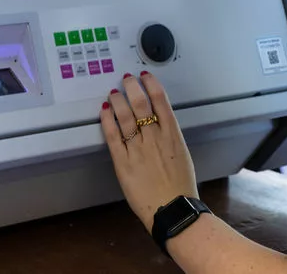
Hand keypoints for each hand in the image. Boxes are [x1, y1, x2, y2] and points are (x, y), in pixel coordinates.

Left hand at [100, 71, 197, 232]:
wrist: (172, 209)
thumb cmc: (180, 186)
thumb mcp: (182, 154)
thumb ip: (170, 137)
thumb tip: (160, 124)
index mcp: (172, 135)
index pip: (161, 101)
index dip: (151, 84)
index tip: (145, 76)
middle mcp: (154, 137)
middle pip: (141, 103)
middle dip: (132, 87)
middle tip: (126, 78)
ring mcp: (138, 149)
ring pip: (125, 116)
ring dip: (118, 100)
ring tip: (114, 92)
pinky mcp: (123, 162)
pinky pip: (113, 136)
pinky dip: (108, 120)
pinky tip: (105, 110)